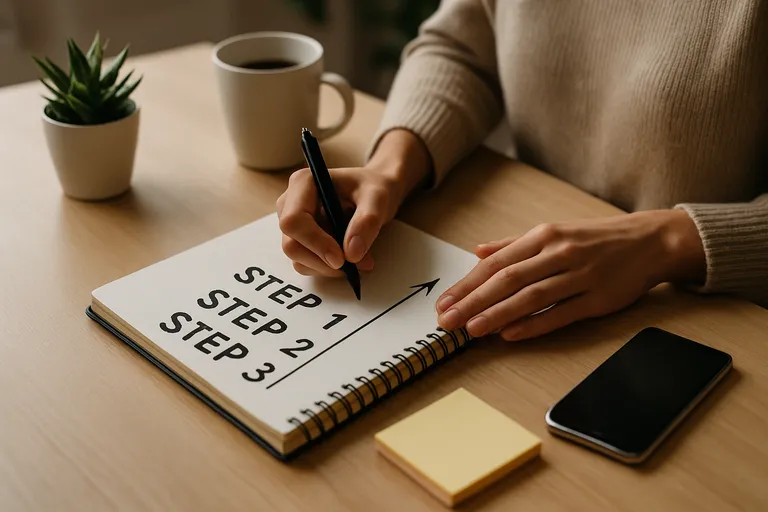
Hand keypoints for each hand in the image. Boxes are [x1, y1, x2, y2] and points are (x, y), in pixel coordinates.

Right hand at [277, 129, 430, 275]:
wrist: (373, 194)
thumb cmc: (372, 188)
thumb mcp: (377, 198)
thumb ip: (367, 221)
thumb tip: (351, 254)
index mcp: (303, 183)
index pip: (294, 220)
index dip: (315, 242)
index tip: (341, 258)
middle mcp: (290, 203)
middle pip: (291, 244)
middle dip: (322, 261)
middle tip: (353, 265)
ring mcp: (293, 225)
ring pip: (298, 259)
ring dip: (328, 268)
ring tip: (359, 259)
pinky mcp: (300, 241)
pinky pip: (306, 264)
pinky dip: (328, 268)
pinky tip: (349, 259)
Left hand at [435, 210, 705, 340]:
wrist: (648, 242)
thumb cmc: (594, 239)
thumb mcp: (553, 232)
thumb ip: (513, 244)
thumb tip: (477, 251)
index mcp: (543, 236)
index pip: (496, 263)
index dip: (467, 284)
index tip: (444, 302)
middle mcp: (558, 253)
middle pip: (507, 280)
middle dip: (472, 301)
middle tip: (446, 320)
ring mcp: (579, 276)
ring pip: (530, 297)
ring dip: (497, 314)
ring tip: (471, 329)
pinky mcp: (598, 299)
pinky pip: (560, 313)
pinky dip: (534, 324)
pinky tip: (510, 334)